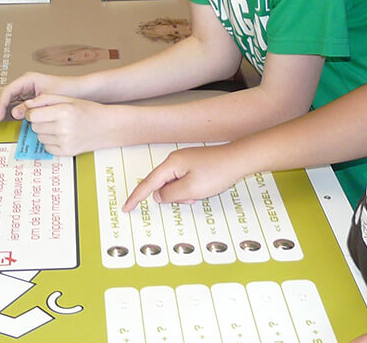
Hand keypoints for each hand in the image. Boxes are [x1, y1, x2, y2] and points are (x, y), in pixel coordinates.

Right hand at [0, 72, 81, 124]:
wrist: (80, 90)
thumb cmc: (67, 90)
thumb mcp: (47, 99)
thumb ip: (30, 106)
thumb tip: (14, 113)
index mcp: (28, 79)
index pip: (8, 90)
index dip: (0, 104)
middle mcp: (26, 83)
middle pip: (5, 94)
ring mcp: (27, 90)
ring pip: (7, 98)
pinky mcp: (30, 97)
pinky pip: (14, 103)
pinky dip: (7, 110)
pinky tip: (2, 118)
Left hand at [21, 94, 116, 155]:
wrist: (108, 126)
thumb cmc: (89, 110)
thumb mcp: (68, 99)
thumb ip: (45, 100)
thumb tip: (27, 105)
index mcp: (63, 112)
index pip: (33, 115)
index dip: (31, 113)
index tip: (36, 111)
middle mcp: (63, 128)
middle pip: (35, 127)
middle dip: (39, 122)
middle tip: (51, 118)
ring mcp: (65, 142)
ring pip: (39, 137)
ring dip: (44, 132)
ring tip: (59, 126)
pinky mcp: (66, 152)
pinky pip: (47, 147)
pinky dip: (50, 142)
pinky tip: (62, 136)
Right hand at [121, 143, 247, 212]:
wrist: (239, 160)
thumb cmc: (218, 170)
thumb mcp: (191, 189)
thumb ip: (170, 195)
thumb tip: (159, 196)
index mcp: (171, 164)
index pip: (148, 183)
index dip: (136, 197)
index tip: (127, 207)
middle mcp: (176, 160)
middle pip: (163, 185)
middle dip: (174, 197)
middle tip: (191, 197)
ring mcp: (186, 162)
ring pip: (176, 186)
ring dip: (185, 194)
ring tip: (202, 191)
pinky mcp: (195, 165)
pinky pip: (186, 182)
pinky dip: (192, 190)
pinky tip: (205, 188)